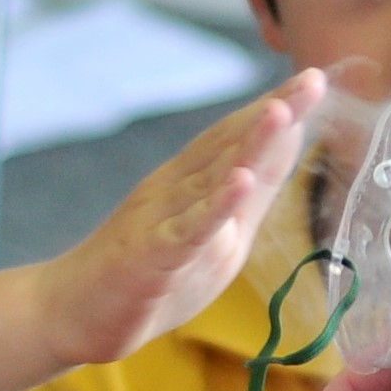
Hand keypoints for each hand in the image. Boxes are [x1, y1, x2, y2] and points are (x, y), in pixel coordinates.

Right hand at [45, 71, 324, 367]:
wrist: (74, 311)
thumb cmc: (150, 275)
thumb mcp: (216, 236)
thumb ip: (250, 196)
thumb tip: (289, 147)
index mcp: (192, 185)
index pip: (238, 140)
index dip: (278, 110)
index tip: (316, 80)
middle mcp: (175, 190)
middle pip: (228, 146)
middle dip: (272, 113)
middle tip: (312, 80)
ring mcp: (159, 219)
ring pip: (208, 178)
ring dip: (247, 145)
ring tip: (281, 112)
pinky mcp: (148, 255)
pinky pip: (184, 230)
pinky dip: (212, 207)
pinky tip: (238, 184)